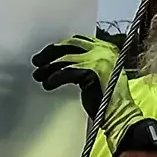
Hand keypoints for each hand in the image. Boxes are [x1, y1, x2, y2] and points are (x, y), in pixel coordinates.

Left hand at [31, 33, 144, 148]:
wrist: (120, 115)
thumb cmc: (107, 100)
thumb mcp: (96, 75)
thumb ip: (83, 64)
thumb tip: (59, 61)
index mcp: (107, 48)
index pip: (77, 41)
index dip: (60, 46)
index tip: (47, 54)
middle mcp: (104, 50)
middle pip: (70, 45)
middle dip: (50, 53)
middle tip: (36, 62)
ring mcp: (100, 59)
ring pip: (66, 59)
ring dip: (48, 67)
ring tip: (38, 76)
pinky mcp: (93, 71)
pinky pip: (66, 72)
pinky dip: (54, 78)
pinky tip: (47, 84)